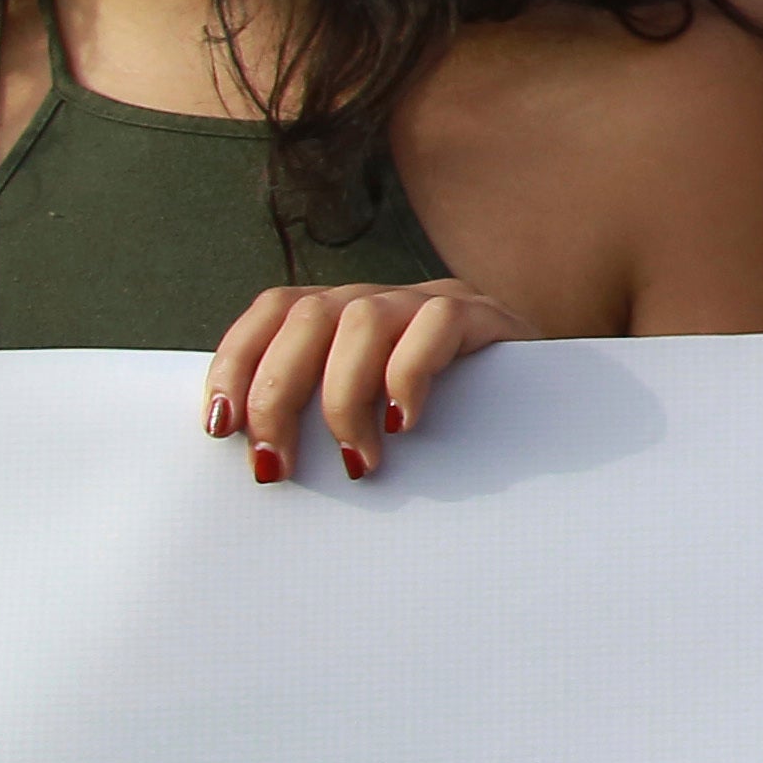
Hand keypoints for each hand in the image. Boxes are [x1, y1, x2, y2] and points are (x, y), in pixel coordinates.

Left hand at [203, 278, 522, 481]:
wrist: (542, 408)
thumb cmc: (436, 426)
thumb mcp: (363, 415)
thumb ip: (312, 414)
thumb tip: (245, 455)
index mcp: (342, 312)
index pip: (273, 310)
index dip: (236, 361)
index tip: (219, 426)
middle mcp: (382, 297)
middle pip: (307, 316)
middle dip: (278, 394)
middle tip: (278, 465)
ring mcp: (434, 301)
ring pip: (365, 319)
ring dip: (343, 398)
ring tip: (356, 461)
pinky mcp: (485, 317)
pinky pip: (437, 326)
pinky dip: (408, 376)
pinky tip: (404, 424)